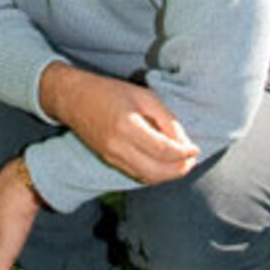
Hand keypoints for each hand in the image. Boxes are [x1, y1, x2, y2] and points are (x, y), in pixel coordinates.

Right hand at [40, 63, 199, 184]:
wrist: (74, 99)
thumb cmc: (110, 91)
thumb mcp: (143, 96)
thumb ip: (165, 119)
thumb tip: (184, 142)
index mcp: (127, 126)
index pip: (162, 150)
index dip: (183, 153)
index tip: (195, 149)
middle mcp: (118, 147)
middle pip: (156, 172)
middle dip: (179, 170)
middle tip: (192, 160)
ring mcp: (111, 157)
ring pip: (147, 177)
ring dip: (168, 175)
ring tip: (182, 163)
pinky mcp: (109, 161)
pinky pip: (137, 174)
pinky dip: (154, 173)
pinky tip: (164, 163)